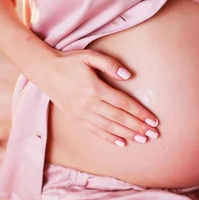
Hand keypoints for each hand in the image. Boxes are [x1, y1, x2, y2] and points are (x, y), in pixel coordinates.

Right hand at [28, 49, 158, 146]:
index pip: (123, 104)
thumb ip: (110, 64)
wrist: (44, 71)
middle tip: (154, 134)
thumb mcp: (89, 57)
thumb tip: (128, 75)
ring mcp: (82, 113)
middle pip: (119, 118)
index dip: (140, 113)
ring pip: (109, 127)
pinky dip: (109, 138)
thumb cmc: (69, 61)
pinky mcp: (76, 119)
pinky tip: (121, 142)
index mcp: (95, 88)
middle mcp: (89, 104)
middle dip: (138, 127)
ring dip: (127, 134)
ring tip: (142, 139)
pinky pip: (95, 131)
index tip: (153, 120)